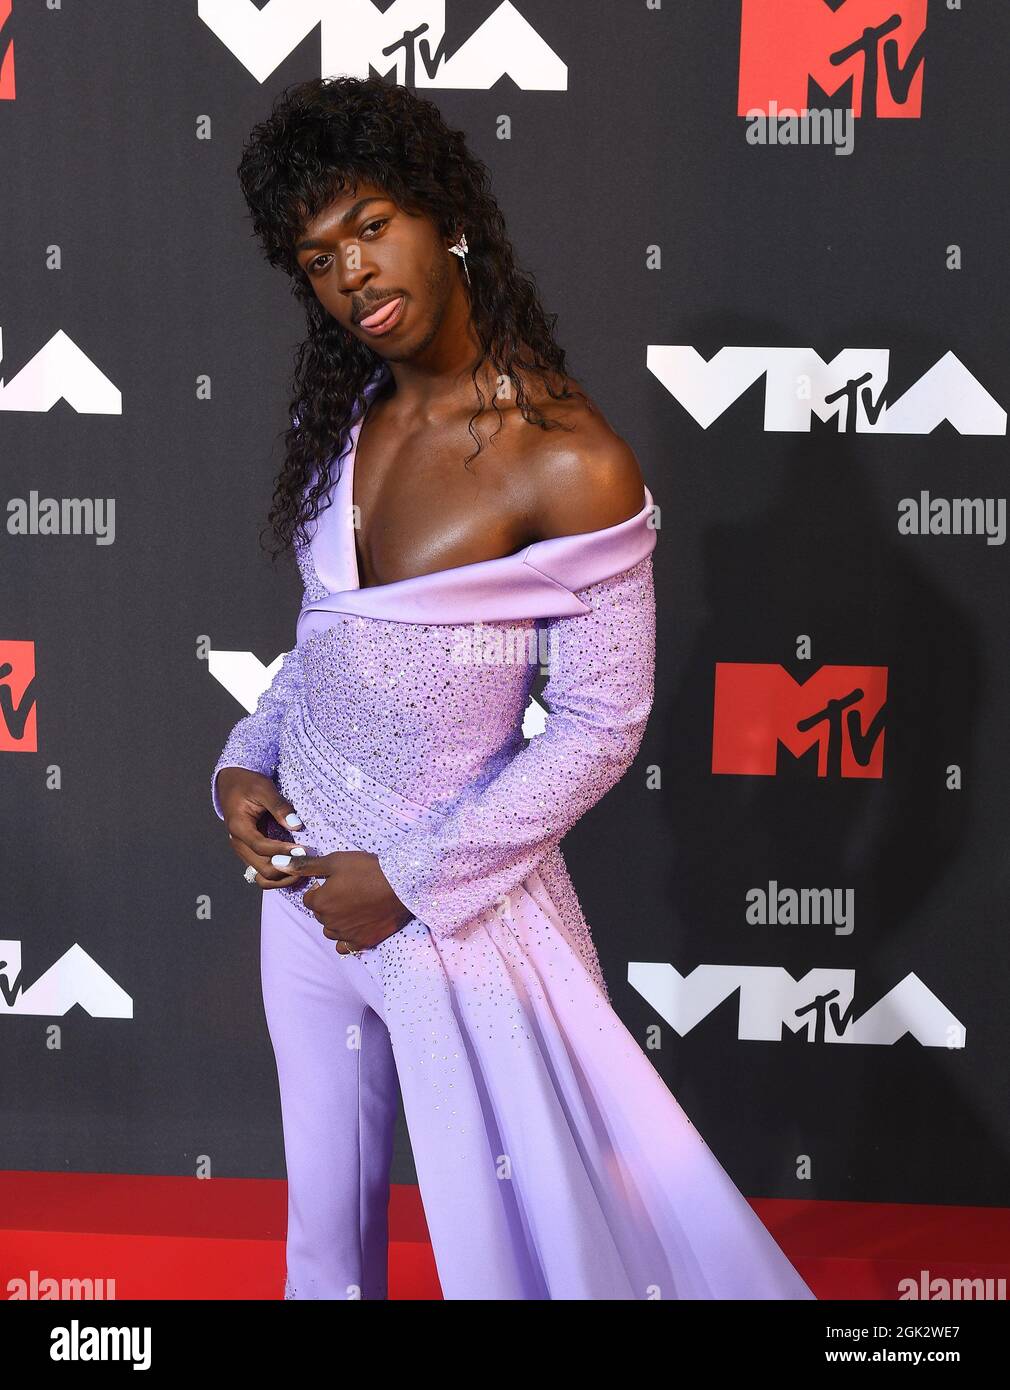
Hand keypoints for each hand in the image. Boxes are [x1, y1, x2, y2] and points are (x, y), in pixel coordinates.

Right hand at [216, 766, 307, 888]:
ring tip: (303, 868)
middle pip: (262, 868)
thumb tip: (296, 824)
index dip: (282, 851)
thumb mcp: (263, 788)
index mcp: (239, 827)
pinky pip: (264, 871)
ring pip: (263, 875)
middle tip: (307, 861)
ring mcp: (244, 851)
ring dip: (283, 877)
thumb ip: (279, 806)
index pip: (261, 846)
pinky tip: (295, 868)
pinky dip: (279, 874)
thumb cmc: (248, 784)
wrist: (232, 784)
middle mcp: (239, 844)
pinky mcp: (251, 853)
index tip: (302, 850)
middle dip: (285, 868)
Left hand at [277, 850, 413, 953]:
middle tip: (348, 891)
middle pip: (320, 915)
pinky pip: (345, 946)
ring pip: (331, 931)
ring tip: (353, 907)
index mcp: (320, 903)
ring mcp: (347, 934)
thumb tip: (278, 863)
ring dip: (336, 922)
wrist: (401, 885)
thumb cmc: (367, 869)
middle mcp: (329, 922)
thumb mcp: (335, 861)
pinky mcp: (363, 942)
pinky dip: (347, 938)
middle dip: (329, 905)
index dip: (321, 889)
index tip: (335, 882)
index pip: (309, 899)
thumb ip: (306, 866)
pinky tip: (357, 925)